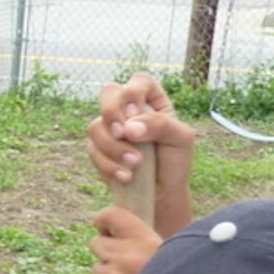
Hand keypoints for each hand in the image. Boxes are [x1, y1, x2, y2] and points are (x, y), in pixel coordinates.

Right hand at [86, 72, 194, 191]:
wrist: (162, 192)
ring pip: (95, 126)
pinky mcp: (98, 149)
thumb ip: (160, 125)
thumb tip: (128, 127)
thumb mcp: (181, 139)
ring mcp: (110, 129)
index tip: (135, 112)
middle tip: (121, 133)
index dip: (133, 92)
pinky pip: (93, 150)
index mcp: (151, 100)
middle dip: (111, 112)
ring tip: (135, 164)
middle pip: (108, 93)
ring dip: (113, 147)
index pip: (139, 81)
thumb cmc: (175, 162)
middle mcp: (127, 110)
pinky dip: (108, 165)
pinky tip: (126, 177)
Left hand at [89, 206, 162, 273]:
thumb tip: (118, 233)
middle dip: (107, 252)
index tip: (107, 228)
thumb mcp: (171, 255)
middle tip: (126, 264)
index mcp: (144, 239)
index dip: (105, 221)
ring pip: (97, 269)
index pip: (110, 215)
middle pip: (96, 243)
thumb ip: (144, 242)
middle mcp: (124, 255)